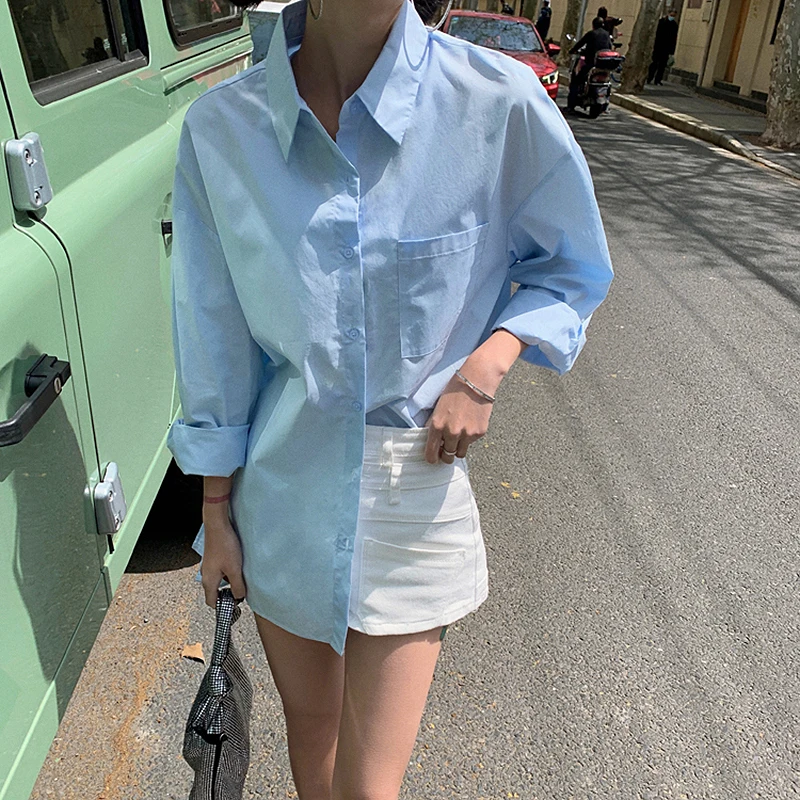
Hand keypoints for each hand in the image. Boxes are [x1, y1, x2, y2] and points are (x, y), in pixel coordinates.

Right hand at [201, 505, 246, 606]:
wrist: (217, 526)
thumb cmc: (225, 547)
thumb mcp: (234, 569)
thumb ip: (237, 586)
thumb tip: (239, 597)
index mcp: (208, 581)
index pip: (212, 602)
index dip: (222, 607)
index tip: (234, 606)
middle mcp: (205, 575)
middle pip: (215, 592)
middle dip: (227, 595)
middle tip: (240, 592)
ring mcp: (208, 566)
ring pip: (218, 581)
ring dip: (228, 583)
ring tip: (241, 579)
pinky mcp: (212, 558)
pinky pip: (219, 572)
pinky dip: (227, 573)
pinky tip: (237, 567)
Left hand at [424, 329, 526, 464]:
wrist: (476, 381)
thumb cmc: (454, 390)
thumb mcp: (437, 407)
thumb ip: (433, 425)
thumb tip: (430, 441)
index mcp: (437, 426)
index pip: (431, 454)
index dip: (431, 459)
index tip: (433, 459)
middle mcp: (451, 432)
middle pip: (447, 457)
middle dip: (445, 455)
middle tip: (446, 450)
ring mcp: (467, 434)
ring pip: (460, 453)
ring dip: (457, 448)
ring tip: (458, 437)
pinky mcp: (479, 433)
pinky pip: (471, 443)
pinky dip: (469, 438)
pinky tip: (469, 423)